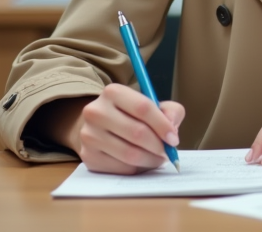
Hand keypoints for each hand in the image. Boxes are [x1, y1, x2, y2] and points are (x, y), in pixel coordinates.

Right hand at [70, 84, 184, 174]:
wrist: (99, 127)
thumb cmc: (131, 115)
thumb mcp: (152, 105)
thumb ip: (170, 111)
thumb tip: (172, 128)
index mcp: (113, 92)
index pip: (143, 107)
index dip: (162, 125)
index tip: (174, 139)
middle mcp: (95, 111)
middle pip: (137, 132)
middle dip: (158, 146)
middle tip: (168, 152)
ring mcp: (88, 135)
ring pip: (129, 154)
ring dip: (150, 160)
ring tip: (158, 158)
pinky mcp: (88, 156)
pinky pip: (120, 168)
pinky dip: (137, 169)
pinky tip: (142, 163)